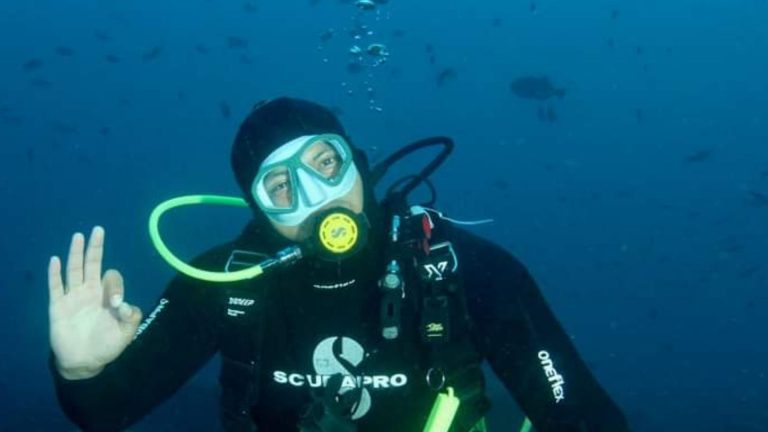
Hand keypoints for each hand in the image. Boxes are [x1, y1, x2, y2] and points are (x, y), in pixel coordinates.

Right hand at [49, 226, 142, 379]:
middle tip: (98, 230)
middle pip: (92, 264)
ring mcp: (73, 298)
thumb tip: (124, 304)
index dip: (115, 285)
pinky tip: (55, 260)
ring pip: (74, 270)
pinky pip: (55, 287)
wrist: (85, 362)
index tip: (116, 303)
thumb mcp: (126, 333)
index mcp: (107, 296)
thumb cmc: (106, 346)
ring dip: (75, 253)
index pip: (111, 278)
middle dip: (95, 248)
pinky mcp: (58, 307)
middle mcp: (90, 292)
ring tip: (78, 236)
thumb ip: (131, 317)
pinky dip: (55, 274)